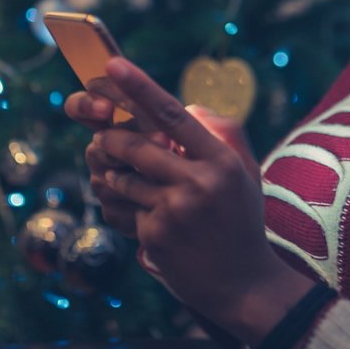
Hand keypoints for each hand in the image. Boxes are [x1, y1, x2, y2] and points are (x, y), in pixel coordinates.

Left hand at [95, 57, 313, 343]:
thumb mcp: (244, 174)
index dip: (139, 87)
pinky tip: (151, 223)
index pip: (173, 115)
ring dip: (116, 176)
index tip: (113, 64)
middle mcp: (199, 182)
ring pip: (123, 178)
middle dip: (112, 139)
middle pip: (137, 145)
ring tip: (135, 185)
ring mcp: (175, 210)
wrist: (245, 284)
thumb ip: (220, 135)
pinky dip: (128, 209)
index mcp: (221, 161)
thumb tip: (189, 107)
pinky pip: (125, 209)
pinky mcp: (156, 236)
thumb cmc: (241, 222)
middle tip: (103, 137)